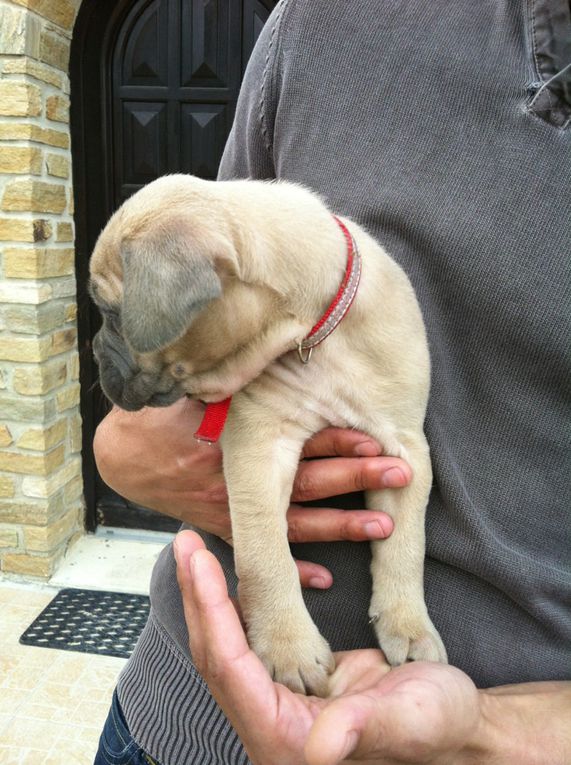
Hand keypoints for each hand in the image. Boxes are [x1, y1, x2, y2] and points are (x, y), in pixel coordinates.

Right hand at [94, 398, 410, 585]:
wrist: (122, 455)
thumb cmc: (163, 412)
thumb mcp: (196, 384)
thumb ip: (233, 371)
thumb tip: (267, 338)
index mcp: (238, 440)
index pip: (298, 439)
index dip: (338, 440)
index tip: (376, 438)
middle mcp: (240, 479)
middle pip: (309, 480)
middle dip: (355, 478)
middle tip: (400, 475)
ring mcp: (233, 508)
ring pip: (296, 522)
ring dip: (340, 526)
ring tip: (381, 527)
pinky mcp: (223, 525)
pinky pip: (261, 553)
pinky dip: (291, 567)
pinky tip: (323, 578)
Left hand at [175, 530, 570, 764]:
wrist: (455, 726)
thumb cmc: (436, 728)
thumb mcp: (407, 721)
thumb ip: (360, 730)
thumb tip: (318, 748)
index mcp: (283, 735)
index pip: (228, 663)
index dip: (211, 609)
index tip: (198, 558)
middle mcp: (270, 720)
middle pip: (216, 650)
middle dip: (198, 594)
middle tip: (186, 541)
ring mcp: (278, 699)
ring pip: (228, 642)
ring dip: (211, 594)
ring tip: (197, 548)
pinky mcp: (291, 679)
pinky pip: (253, 636)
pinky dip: (238, 601)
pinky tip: (235, 571)